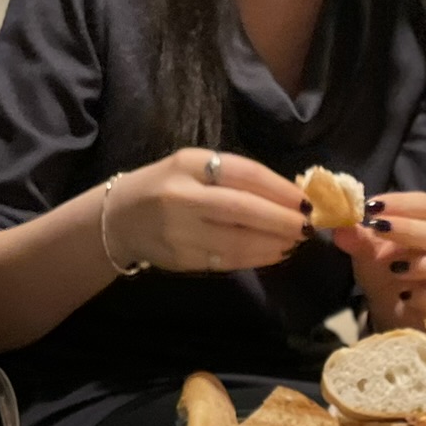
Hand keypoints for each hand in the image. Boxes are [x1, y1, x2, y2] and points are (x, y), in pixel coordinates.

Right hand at [104, 148, 309, 273]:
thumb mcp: (193, 167)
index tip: (305, 201)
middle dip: (281, 220)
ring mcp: (180, 231)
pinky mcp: (181, 259)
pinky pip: (226, 260)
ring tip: (295, 242)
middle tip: (307, 226)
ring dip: (273, 243)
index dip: (279, 189)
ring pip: (237, 240)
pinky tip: (274, 253)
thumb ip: (234, 177)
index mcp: (189, 164)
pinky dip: (255, 258)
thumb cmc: (167, 186)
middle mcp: (182, 196)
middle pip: (242, 209)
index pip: (244, 174)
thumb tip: (289, 194)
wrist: (118, 217)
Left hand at [333, 190, 425, 330]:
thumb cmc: (386, 271)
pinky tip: (404, 296)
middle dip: (408, 228)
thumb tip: (340, 227)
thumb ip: (356, 238)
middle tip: (377, 228)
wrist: (392, 310)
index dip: (401, 203)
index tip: (371, 206)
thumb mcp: (367, 252)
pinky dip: (425, 297)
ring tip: (395, 268)